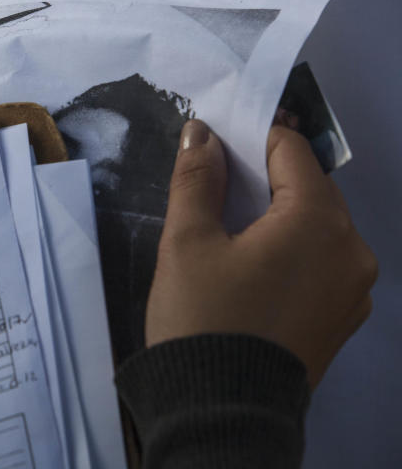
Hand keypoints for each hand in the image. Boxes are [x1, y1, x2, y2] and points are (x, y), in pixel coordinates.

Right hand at [146, 120, 376, 386]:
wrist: (222, 411)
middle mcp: (353, 248)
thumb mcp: (187, 242)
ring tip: (230, 235)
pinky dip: (293, 252)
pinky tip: (255, 271)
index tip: (214, 146)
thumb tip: (202, 132)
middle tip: (215, 192)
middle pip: (309, 187)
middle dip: (265, 179)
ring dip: (280, 216)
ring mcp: (355, 287)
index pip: (290, 150)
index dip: (250, 138)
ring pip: (317, 226)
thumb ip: (198, 179)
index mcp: (318, 220)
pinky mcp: (345, 317)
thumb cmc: (203, 317)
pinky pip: (323, 263)